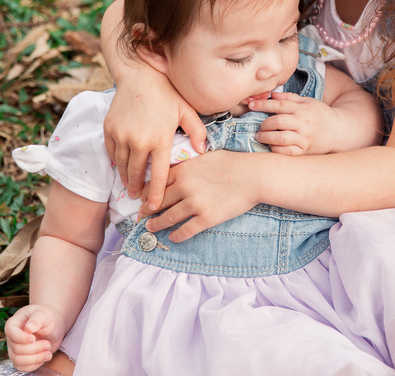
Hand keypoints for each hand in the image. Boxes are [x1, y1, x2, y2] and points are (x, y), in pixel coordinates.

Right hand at [5, 304, 67, 372]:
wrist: (53, 326)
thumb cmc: (47, 317)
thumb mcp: (44, 314)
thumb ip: (37, 319)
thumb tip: (29, 327)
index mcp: (14, 323)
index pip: (11, 332)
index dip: (21, 338)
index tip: (34, 339)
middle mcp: (12, 337)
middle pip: (17, 349)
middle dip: (34, 349)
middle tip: (48, 344)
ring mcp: (15, 349)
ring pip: (18, 360)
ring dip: (35, 359)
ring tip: (48, 353)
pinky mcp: (21, 358)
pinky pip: (22, 367)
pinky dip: (34, 365)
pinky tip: (44, 358)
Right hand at [102, 74, 206, 210]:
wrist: (139, 75)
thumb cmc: (166, 93)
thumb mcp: (186, 110)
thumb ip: (197, 132)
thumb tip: (203, 151)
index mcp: (160, 139)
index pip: (159, 175)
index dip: (157, 194)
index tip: (154, 206)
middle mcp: (139, 141)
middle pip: (137, 174)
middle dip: (138, 189)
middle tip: (140, 199)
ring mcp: (121, 136)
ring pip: (122, 166)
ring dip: (126, 179)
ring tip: (130, 187)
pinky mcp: (109, 130)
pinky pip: (112, 152)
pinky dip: (116, 162)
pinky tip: (122, 166)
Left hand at [140, 150, 260, 241]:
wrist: (253, 176)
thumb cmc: (232, 163)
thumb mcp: (204, 158)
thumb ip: (187, 166)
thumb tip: (175, 172)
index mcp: (183, 171)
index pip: (157, 183)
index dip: (147, 193)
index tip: (142, 198)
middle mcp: (185, 187)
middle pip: (158, 202)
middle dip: (147, 210)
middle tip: (141, 215)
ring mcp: (195, 204)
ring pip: (168, 218)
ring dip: (156, 224)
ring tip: (150, 228)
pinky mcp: (206, 218)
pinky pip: (186, 231)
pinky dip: (177, 236)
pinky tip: (173, 238)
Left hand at [248, 91, 337, 155]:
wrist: (338, 130)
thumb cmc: (320, 114)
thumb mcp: (307, 101)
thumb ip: (289, 97)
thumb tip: (272, 95)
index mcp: (302, 108)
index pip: (279, 105)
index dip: (262, 105)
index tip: (251, 105)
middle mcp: (303, 123)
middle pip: (278, 121)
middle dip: (264, 123)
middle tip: (259, 126)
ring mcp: (304, 137)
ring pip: (281, 138)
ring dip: (267, 137)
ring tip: (261, 136)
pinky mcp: (305, 150)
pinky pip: (288, 152)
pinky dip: (276, 149)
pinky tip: (271, 146)